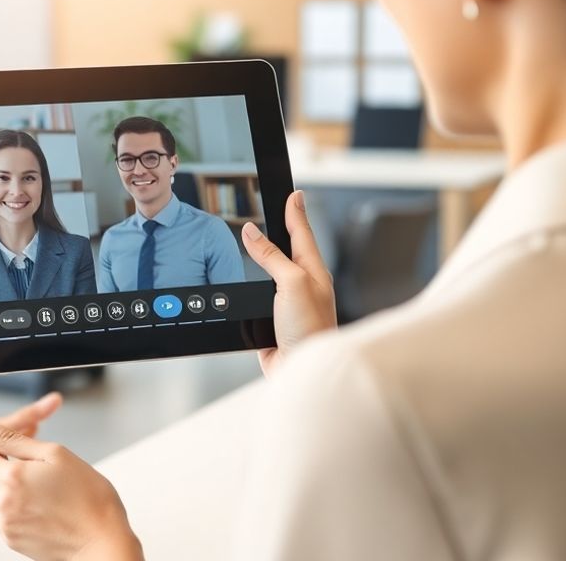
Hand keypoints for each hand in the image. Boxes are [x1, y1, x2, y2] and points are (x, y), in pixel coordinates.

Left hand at [0, 417, 142, 560]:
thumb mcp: (53, 453)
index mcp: (12, 477)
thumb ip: (11, 438)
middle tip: (24, 468)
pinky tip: (35, 507)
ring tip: (32, 489)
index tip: (9, 449)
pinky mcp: (13, 541)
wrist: (102, 539)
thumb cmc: (87, 496)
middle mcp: (3, 503)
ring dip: (0, 491)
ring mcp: (7, 525)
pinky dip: (9, 511)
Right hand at [241, 189, 336, 375]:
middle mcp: (303, 285)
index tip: (294, 192)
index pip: (302, 232)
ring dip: (269, 256)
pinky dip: (256, 284)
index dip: (295, 211)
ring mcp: (289, 304)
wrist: (300, 371)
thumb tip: (252, 233)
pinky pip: (262, 295)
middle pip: (290, 249)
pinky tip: (252, 281)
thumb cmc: (310, 331)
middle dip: (286, 229)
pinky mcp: (274, 321)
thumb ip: (272, 257)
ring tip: (264, 240)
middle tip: (282, 208)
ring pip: (275, 272)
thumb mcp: (292, 283)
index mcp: (313, 271)